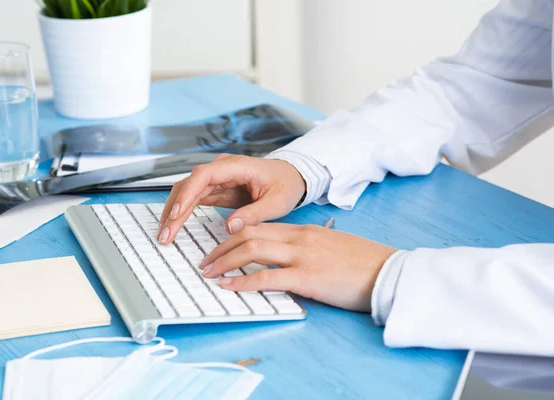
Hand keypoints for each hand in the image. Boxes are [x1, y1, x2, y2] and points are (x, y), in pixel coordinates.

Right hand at [157, 154, 305, 243]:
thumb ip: (254, 214)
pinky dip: (182, 213)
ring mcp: (217, 178)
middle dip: (173, 209)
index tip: (176, 215)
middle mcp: (222, 169)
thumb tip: (230, 227)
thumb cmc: (286, 184)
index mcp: (237, 166)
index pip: (203, 176)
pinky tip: (174, 227)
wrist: (292, 176)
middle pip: (189, 185)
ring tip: (164, 235)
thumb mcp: (277, 202)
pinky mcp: (216, 188)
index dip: (187, 195)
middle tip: (165, 234)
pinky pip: (193, 199)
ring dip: (173, 213)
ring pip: (186, 192)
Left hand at [198, 223, 396, 311]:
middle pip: (249, 234)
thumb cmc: (363, 262)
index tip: (219, 247)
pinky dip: (243, 282)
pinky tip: (228, 287)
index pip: (259, 227)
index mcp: (304, 230)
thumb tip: (286, 260)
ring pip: (251, 250)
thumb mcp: (331, 246)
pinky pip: (267, 278)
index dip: (233, 236)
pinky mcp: (307, 277)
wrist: (388, 272)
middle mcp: (299, 238)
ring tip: (209, 272)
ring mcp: (302, 256)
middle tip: (204, 260)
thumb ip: (306, 248)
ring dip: (224, 261)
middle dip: (221, 247)